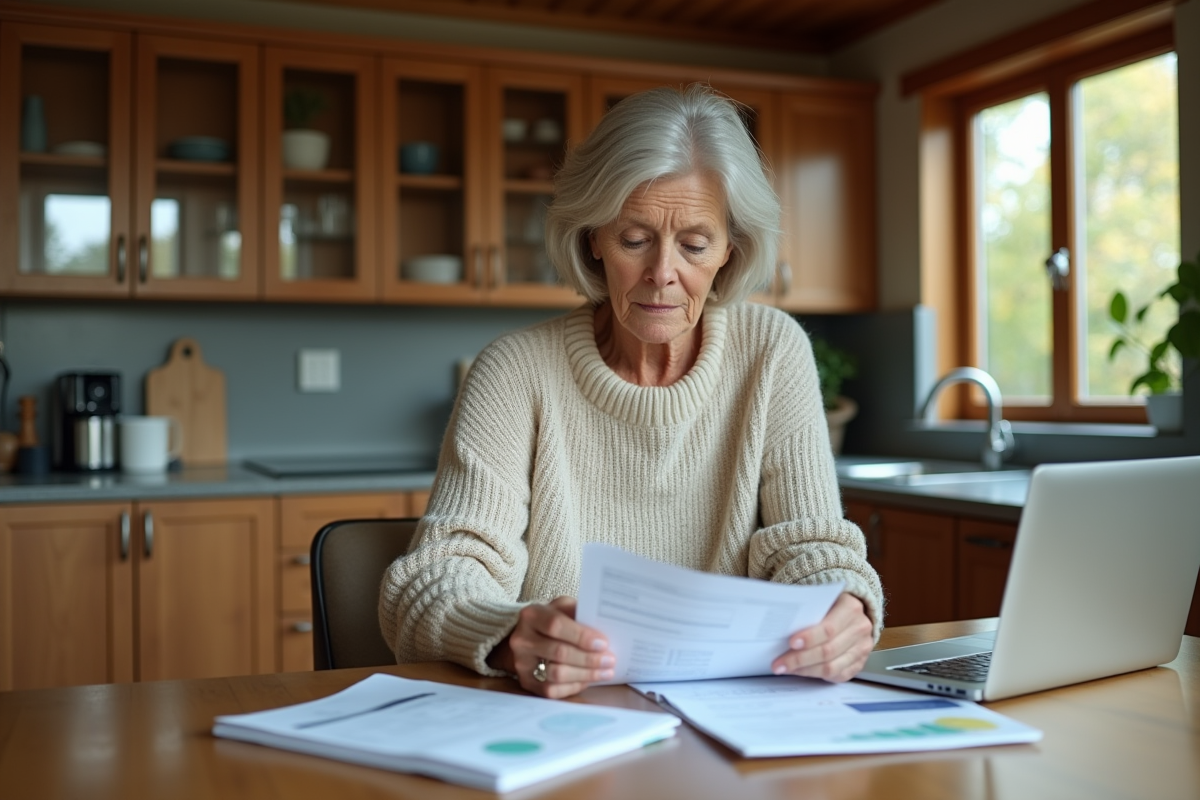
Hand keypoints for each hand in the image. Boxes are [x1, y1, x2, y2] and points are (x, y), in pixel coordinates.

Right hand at [488, 597, 615, 698]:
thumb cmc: (553, 620)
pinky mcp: (526, 683)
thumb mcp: (564, 608)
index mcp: (531, 615)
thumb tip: (606, 627)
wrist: (529, 638)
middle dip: (589, 658)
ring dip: (586, 674)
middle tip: (610, 660)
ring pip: (557, 674)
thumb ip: (580, 614)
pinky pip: (553, 690)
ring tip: (605, 672)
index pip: (556, 625)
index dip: (581, 636)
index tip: (603, 643)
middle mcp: (522, 639)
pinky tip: (589, 680)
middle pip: (559, 652)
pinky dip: (575, 686)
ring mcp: (522, 663)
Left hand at [770, 593, 873, 681]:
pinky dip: (815, 675)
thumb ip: (809, 612)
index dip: (809, 638)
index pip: (828, 628)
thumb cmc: (832, 605)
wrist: (854, 613)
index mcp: (850, 609)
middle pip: (828, 651)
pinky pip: (836, 675)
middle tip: (779, 663)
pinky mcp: (858, 664)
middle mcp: (859, 629)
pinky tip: (800, 671)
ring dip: (805, 670)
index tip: (791, 643)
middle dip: (800, 659)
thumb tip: (782, 629)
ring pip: (831, 667)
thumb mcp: (822, 600)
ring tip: (786, 668)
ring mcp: (861, 649)